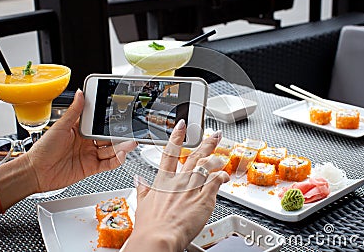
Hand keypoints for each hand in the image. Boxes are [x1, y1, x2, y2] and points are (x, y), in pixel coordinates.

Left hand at [25, 89, 137, 192]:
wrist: (36, 172)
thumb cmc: (43, 149)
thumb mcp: (60, 126)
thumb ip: (74, 111)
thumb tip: (81, 94)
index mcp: (80, 130)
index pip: (99, 124)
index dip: (110, 121)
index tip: (121, 116)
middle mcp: (87, 142)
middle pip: (108, 138)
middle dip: (120, 135)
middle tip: (130, 131)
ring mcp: (90, 155)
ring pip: (111, 150)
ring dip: (121, 147)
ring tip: (130, 143)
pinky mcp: (91, 168)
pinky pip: (108, 164)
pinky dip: (116, 160)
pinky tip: (120, 155)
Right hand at [124, 120, 229, 251]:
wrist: (159, 237)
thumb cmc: (150, 226)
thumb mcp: (142, 204)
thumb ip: (142, 189)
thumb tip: (138, 180)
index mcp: (163, 180)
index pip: (170, 152)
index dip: (176, 137)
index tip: (182, 126)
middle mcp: (179, 180)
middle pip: (194, 155)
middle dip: (206, 143)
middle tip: (214, 134)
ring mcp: (192, 187)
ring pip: (207, 165)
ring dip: (216, 158)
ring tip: (222, 155)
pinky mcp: (204, 198)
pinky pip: (216, 181)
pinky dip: (221, 176)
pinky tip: (225, 176)